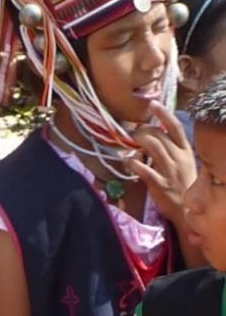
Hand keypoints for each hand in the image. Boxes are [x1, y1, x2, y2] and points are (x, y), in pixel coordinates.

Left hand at [126, 101, 195, 225]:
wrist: (188, 211)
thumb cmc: (183, 184)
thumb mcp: (182, 162)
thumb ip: (169, 148)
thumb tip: (152, 133)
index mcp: (185, 151)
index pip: (175, 127)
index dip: (164, 114)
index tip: (153, 104)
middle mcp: (179, 158)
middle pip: (158, 135)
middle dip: (142, 130)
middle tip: (133, 132)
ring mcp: (169, 170)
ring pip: (152, 146)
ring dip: (136, 141)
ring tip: (129, 142)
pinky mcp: (159, 183)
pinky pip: (142, 168)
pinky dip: (131, 161)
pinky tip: (126, 159)